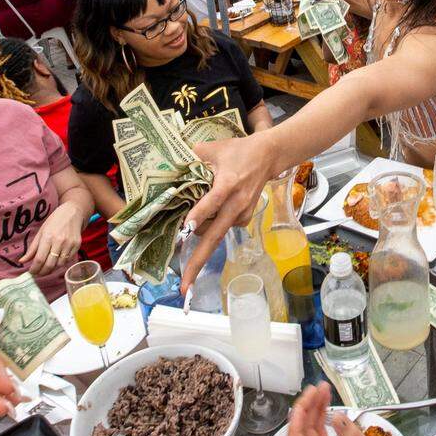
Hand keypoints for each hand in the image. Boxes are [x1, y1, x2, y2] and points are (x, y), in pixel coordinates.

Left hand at [23, 203, 83, 276]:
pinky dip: (60, 263)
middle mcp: (59, 241)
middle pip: (49, 264)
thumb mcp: (41, 232)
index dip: (34, 269)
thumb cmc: (55, 221)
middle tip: (38, 273)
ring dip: (51, 269)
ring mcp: (69, 244)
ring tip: (46, 267)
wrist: (73, 212)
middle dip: (42, 272)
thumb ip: (32, 248)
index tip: (31, 272)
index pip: (39, 259)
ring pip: (59, 265)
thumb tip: (22, 261)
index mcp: (48, 237)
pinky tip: (56, 260)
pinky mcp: (77, 246)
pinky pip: (67, 260)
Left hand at [180, 135, 275, 291]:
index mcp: (227, 184)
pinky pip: (219, 228)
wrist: (268, 156)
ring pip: (212, 233)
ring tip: (186, 225)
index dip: (197, 215)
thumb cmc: (238, 150)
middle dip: (197, 263)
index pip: (211, 202)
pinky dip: (208, 226)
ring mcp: (241, 214)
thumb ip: (190, 157)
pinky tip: (205, 216)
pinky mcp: (244, 219)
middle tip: (184, 286)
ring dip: (197, 233)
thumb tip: (167, 165)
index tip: (186, 229)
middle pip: (213, 237)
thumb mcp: (212, 148)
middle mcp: (235, 204)